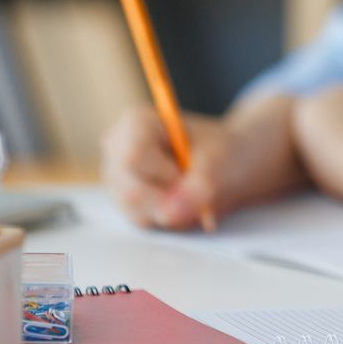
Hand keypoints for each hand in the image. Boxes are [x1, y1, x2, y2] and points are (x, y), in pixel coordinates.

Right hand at [101, 98, 287, 229]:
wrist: (225, 164)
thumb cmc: (221, 152)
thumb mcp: (220, 162)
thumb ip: (198, 186)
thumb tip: (169, 216)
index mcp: (136, 122)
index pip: (134, 157)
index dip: (165, 175)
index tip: (189, 175)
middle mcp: (117, 149)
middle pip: (132, 189)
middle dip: (170, 199)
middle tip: (198, 190)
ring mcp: (117, 178)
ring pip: (136, 210)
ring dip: (172, 211)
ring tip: (193, 192)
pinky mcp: (124, 202)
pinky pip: (142, 221)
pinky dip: (169, 218)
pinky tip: (183, 202)